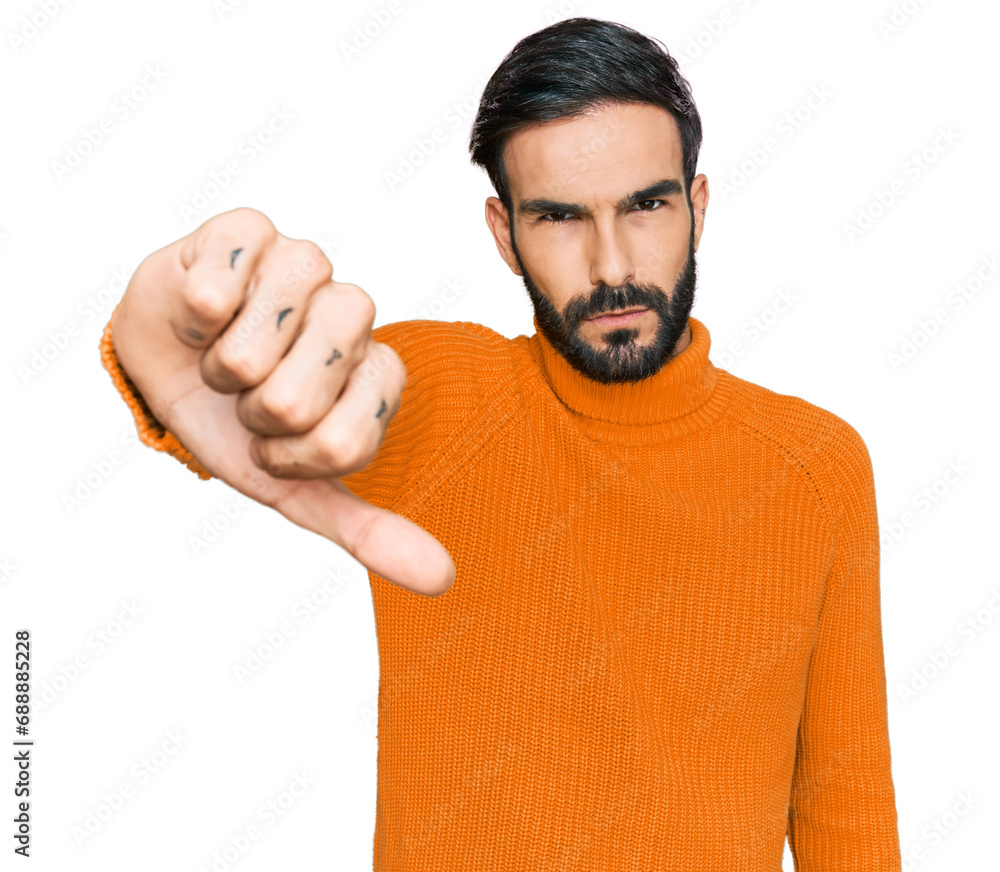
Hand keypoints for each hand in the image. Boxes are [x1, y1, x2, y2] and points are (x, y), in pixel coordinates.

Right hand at [112, 207, 454, 595]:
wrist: (162, 362)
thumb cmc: (235, 423)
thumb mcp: (295, 487)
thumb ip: (368, 530)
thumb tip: (443, 579)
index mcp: (377, 373)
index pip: (343, 443)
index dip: (289, 456)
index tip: (275, 442)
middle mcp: (354, 314)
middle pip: (297, 396)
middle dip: (250, 413)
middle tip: (247, 394)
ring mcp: (307, 265)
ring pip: (257, 341)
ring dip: (220, 365)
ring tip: (223, 351)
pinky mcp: (251, 228)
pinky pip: (222, 282)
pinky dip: (197, 310)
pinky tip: (205, 307)